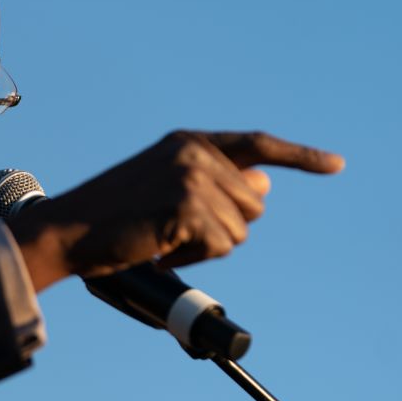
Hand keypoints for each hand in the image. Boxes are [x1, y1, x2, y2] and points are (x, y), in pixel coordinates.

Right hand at [7, 131, 343, 290]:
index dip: (299, 156)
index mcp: (188, 142)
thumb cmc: (110, 217)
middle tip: (175, 232)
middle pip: (254, 203)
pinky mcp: (187, 206)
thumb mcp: (164, 190)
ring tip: (162, 239)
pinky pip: (220, 246)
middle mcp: (195, 153)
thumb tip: (263, 188)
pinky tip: (160, 249)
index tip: (334, 166)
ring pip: (240, 230)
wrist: (67, 229)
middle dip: (224, 228)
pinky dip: (192, 258)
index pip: (256, 145)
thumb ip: (214, 185)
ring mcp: (193, 177)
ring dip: (206, 247)